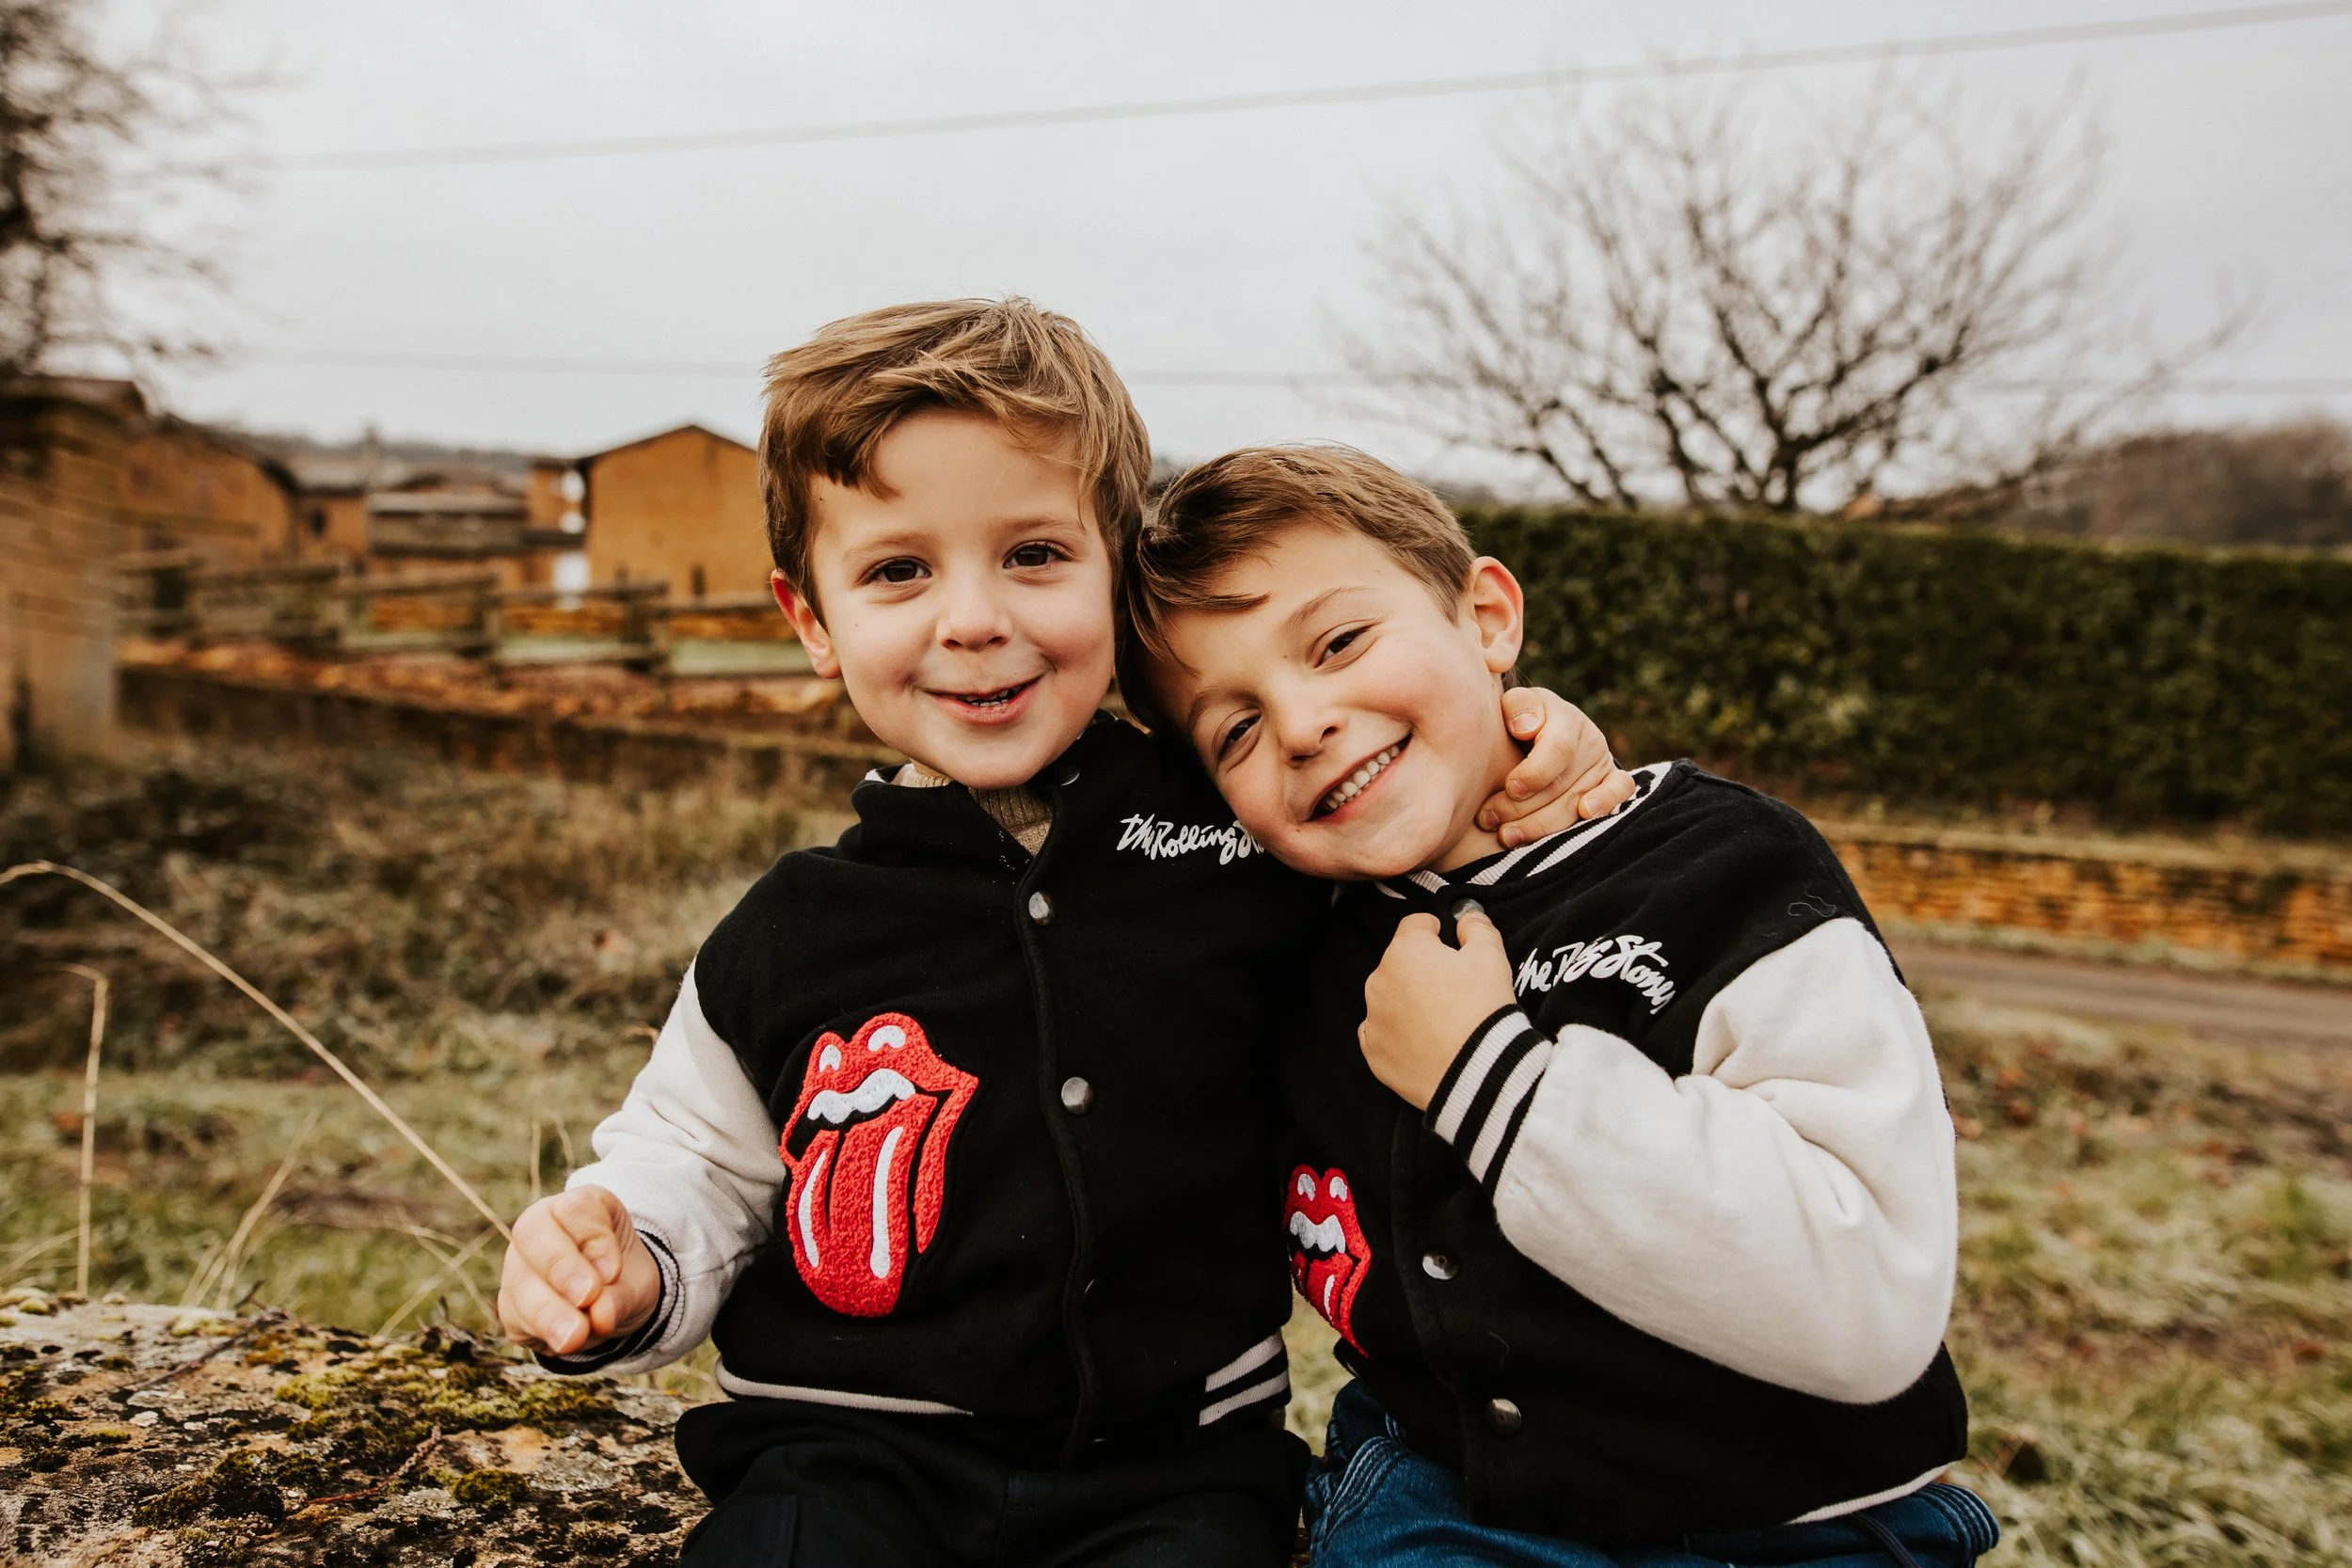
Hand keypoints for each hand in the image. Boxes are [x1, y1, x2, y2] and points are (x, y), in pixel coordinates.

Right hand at [496, 1186, 660, 1356]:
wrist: (612, 1308)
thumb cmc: (626, 1281)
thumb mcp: (639, 1285)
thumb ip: (622, 1297)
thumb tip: (600, 1316)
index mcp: (580, 1207)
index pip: (576, 1208)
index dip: (593, 1240)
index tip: (613, 1272)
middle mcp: (541, 1228)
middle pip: (532, 1233)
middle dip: (560, 1267)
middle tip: (587, 1297)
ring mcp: (518, 1264)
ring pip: (519, 1280)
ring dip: (547, 1311)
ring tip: (575, 1336)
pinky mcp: (510, 1303)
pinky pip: (514, 1315)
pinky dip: (539, 1331)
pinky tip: (562, 1342)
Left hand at [1360, 904, 1518, 1110]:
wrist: (1475, 1072)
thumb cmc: (1482, 1009)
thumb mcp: (1491, 956)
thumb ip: (1477, 928)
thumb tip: (1469, 918)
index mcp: (1404, 951)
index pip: (1416, 925)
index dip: (1437, 932)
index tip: (1453, 947)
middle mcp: (1379, 981)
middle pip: (1401, 964)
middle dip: (1423, 971)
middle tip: (1455, 991)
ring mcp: (1373, 1018)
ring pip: (1391, 999)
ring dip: (1410, 1003)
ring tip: (1443, 1021)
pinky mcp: (1374, 1052)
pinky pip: (1384, 1034)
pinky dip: (1400, 1035)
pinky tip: (1426, 1042)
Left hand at [1480, 689, 1635, 846]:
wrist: (1540, 731)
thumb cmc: (1520, 722)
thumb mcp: (1514, 706)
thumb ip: (1518, 706)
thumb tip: (1526, 727)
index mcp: (1565, 718)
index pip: (1558, 748)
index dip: (1534, 772)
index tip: (1510, 787)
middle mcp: (1589, 740)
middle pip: (1561, 784)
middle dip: (1521, 807)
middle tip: (1489, 820)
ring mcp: (1602, 763)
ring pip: (1577, 801)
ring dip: (1542, 824)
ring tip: (1507, 836)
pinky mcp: (1613, 782)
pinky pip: (1619, 793)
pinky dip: (1605, 804)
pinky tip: (1584, 815)